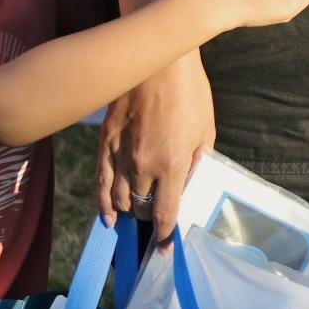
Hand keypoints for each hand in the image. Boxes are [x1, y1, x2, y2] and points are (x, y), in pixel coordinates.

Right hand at [99, 57, 213, 241]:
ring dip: (130, 210)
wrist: (159, 59)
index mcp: (173, 165)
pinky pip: (101, 182)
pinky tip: (108, 215)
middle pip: (141, 209)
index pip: (165, 214)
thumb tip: (188, 187)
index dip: (164, 237)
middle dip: (149, 218)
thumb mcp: (206, 129)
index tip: (165, 249)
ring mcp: (121, 155)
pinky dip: (104, 202)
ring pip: (120, 199)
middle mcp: (144, 165)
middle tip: (156, 218)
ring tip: (137, 214)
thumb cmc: (190, 91)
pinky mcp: (106, 143)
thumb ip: (198, 162)